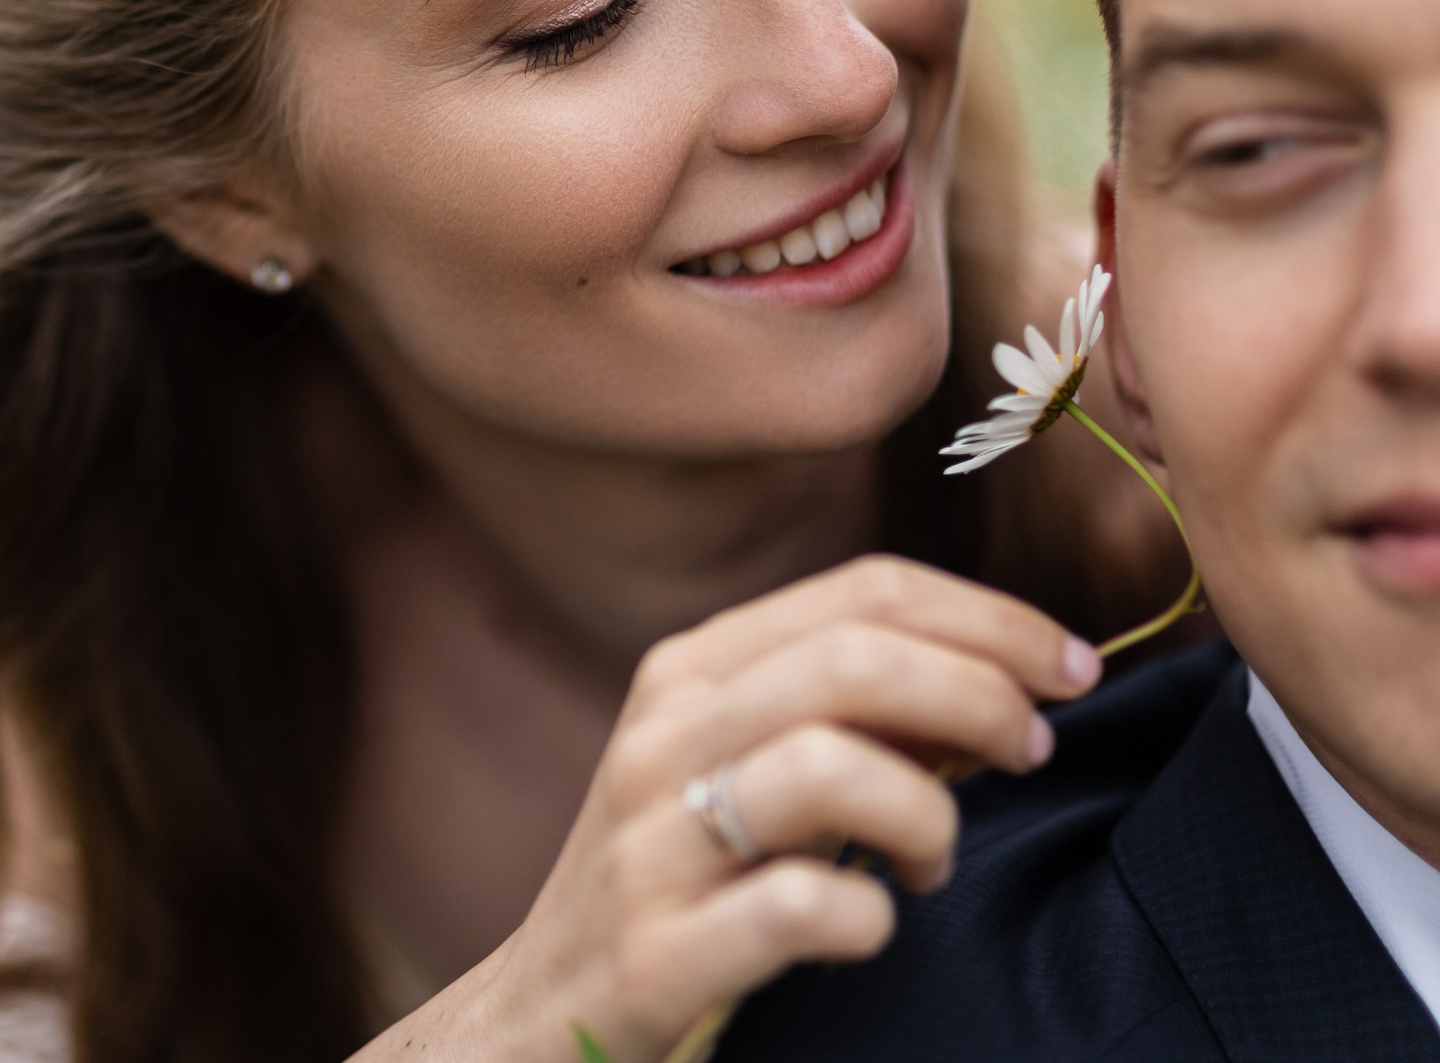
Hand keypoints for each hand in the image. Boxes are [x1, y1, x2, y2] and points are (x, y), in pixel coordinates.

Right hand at [355, 556, 1102, 1062]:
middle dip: (982, 694)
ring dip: (927, 811)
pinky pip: (795, 908)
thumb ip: (849, 712)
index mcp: (688, 673)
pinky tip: (873, 926)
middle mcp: (660, 740)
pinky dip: (865, 916)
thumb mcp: (742, 769)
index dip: (991, 617)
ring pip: (826, 765)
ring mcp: (650, 847)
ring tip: (934, 861)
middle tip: (1030, 753)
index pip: (862, 589)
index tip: (1072, 668)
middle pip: (854, 657)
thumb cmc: (678, 882)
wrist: (534, 1018)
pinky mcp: (656, 957)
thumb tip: (1004, 675)